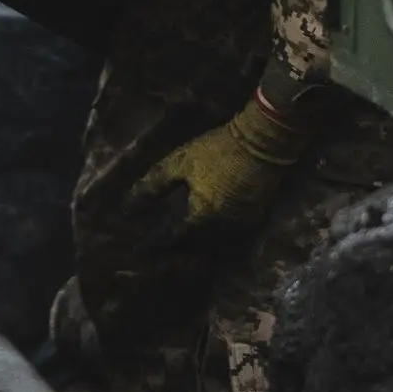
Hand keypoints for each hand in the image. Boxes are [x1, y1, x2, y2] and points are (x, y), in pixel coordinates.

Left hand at [75, 92, 310, 335]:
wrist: (263, 142)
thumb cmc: (216, 150)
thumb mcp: (180, 162)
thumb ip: (154, 185)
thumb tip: (129, 205)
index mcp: (203, 216)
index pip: (174, 237)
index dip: (156, 243)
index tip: (140, 249)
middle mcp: (223, 227)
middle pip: (197, 244)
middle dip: (178, 247)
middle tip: (160, 248)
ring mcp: (242, 223)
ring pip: (215, 241)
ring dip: (198, 242)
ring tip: (182, 241)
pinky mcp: (255, 216)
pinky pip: (230, 233)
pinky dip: (216, 233)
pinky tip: (207, 226)